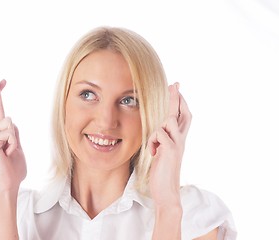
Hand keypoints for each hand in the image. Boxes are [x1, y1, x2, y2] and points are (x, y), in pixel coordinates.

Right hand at [0, 79, 26, 192]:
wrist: (9, 183)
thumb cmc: (13, 168)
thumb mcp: (17, 145)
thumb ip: (13, 133)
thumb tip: (10, 120)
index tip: (1, 83)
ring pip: (8, 121)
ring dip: (15, 136)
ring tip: (11, 150)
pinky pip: (9, 132)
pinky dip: (14, 142)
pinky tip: (8, 152)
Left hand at [148, 83, 190, 206]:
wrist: (167, 191)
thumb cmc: (162, 173)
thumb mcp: (162, 153)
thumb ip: (162, 140)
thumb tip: (158, 130)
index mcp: (179, 140)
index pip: (183, 117)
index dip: (181, 103)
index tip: (176, 89)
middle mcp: (181, 140)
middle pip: (182, 113)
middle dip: (177, 98)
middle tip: (175, 83)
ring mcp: (177, 144)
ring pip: (169, 120)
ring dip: (159, 128)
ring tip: (156, 146)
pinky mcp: (170, 150)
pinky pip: (159, 134)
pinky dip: (153, 142)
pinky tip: (153, 154)